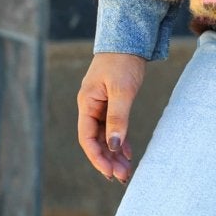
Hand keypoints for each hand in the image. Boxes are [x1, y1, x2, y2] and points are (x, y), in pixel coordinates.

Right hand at [77, 52, 146, 183]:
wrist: (129, 39)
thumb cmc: (123, 62)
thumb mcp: (122, 91)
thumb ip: (117, 118)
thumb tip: (114, 146)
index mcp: (86, 103)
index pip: (86, 137)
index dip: (97, 157)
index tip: (109, 172)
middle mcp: (90, 106)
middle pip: (95, 140)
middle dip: (107, 159)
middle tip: (122, 177)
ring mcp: (100, 105)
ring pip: (105, 136)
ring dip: (114, 153)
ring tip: (127, 170)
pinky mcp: (112, 103)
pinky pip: (113, 128)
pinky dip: (120, 141)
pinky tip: (128, 153)